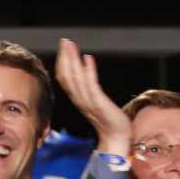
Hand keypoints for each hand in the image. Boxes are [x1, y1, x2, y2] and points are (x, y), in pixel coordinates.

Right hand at [55, 39, 131, 156]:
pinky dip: (88, 70)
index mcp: (78, 99)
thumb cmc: (109, 120)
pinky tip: (88, 58)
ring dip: (73, 60)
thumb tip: (86, 74)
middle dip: (65, 57)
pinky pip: (91, 85)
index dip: (62, 62)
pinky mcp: (99, 103)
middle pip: (66, 76)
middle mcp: (80, 99)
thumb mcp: (95, 103)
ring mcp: (88, 101)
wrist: (117, 138)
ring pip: (75, 78)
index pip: (64, 78)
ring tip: (72, 46)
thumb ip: (88, 91)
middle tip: (65, 41)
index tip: (63, 48)